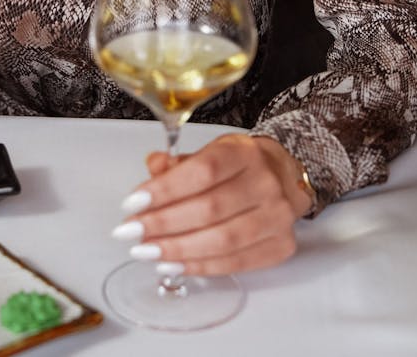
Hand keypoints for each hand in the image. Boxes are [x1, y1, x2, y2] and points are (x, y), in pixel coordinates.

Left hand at [113, 134, 310, 274]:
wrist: (285, 176)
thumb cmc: (241, 164)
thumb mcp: (211, 150)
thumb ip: (179, 162)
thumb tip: (153, 167)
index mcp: (245, 153)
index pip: (202, 172)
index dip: (165, 189)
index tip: (133, 202)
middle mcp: (266, 184)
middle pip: (209, 210)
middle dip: (163, 224)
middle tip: (131, 232)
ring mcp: (277, 218)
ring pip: (221, 241)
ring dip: (177, 250)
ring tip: (147, 252)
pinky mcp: (279, 247)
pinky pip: (235, 263)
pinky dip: (199, 266)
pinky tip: (173, 264)